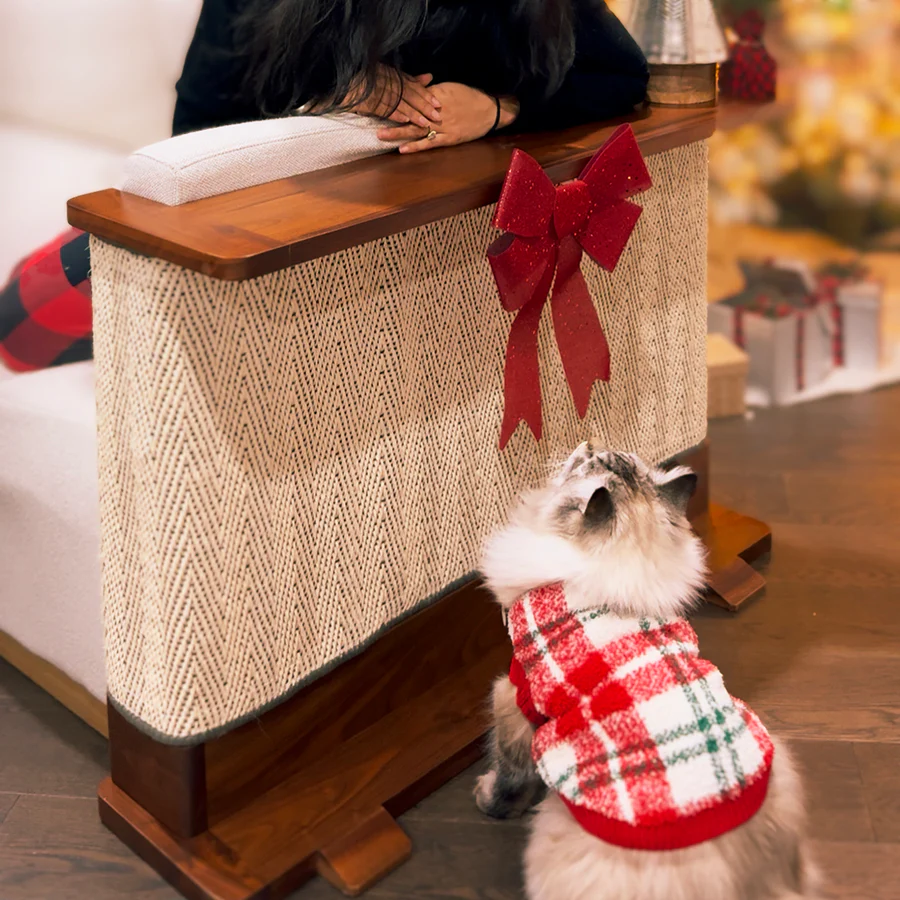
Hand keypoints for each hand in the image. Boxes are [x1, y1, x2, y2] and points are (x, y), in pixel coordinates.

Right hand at [343, 65, 441, 128]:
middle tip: (437, 115)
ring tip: (424, 123)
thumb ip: (410, 78)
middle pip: (408, 95)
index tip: (438, 103)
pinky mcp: (367, 101)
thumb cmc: (367, 80)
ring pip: (398, 103)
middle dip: (423, 106)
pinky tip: (404, 121)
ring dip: (412, 114)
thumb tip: (429, 77)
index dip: (425, 94)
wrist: (341, 85)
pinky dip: (393, 114)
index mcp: (391, 74)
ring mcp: (376, 91)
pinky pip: (383, 108)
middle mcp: (386, 81)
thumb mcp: (390, 74)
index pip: (412, 85)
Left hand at [377, 83, 517, 152]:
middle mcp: (436, 110)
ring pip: (416, 130)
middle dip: (391, 116)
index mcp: (435, 95)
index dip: (395, 99)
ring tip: (381, 135)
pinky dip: (416, 146)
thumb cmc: (470, 97)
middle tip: (373, 117)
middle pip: (409, 113)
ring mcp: (442, 126)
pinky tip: (402, 149)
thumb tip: (416, 88)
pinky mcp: (448, 138)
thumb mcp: (450, 88)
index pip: (412, 96)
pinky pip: (429, 143)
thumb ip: (431, 90)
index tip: (379, 99)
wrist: (490, 110)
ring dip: (398, 133)